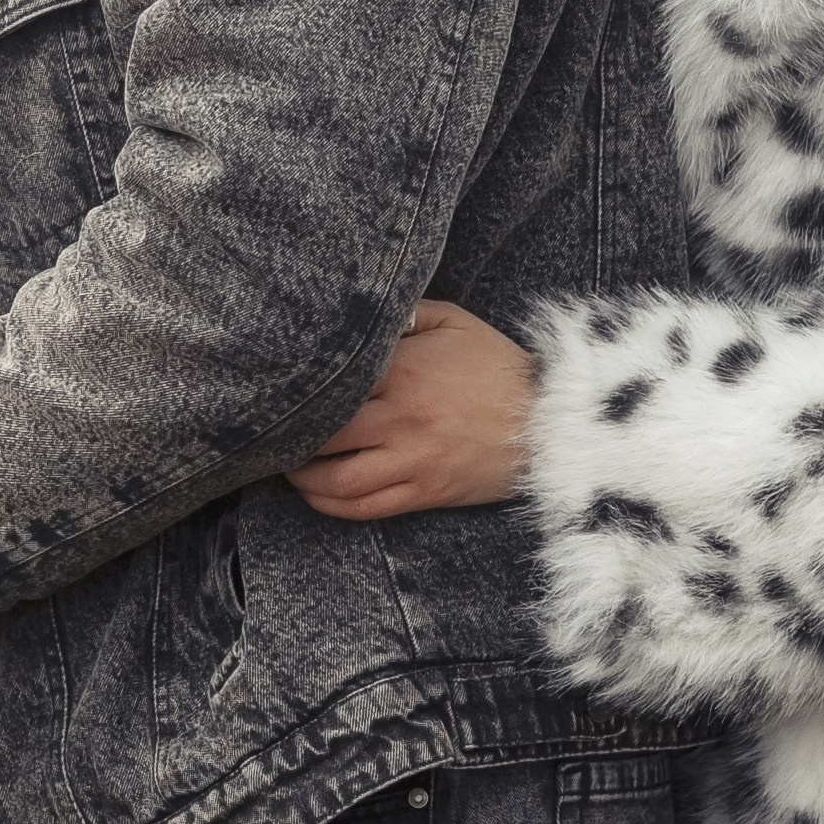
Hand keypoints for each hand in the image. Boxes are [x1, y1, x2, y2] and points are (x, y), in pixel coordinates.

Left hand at [288, 300, 538, 522]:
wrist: (551, 420)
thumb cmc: (498, 366)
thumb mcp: (453, 321)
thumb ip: (403, 314)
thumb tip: (361, 315)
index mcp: (402, 371)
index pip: (329, 387)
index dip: (295, 395)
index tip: (274, 393)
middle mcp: (400, 418)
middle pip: (322, 437)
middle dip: (289, 440)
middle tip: (272, 435)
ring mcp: (412, 460)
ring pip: (336, 482)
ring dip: (303, 479)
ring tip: (288, 467)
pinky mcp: (425, 492)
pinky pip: (365, 508)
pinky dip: (331, 505)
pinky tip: (317, 493)